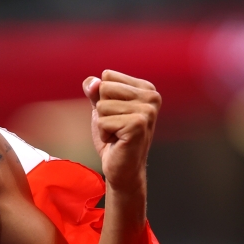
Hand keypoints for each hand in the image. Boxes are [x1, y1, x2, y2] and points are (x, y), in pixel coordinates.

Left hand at [82, 70, 160, 193]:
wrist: (123, 168)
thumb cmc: (114, 137)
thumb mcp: (102, 108)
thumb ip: (95, 91)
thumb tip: (92, 82)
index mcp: (146, 88)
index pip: (107, 76)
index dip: (103, 97)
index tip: (116, 114)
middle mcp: (152, 97)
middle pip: (104, 88)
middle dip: (102, 110)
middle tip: (116, 126)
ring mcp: (147, 111)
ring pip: (102, 106)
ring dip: (103, 124)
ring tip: (117, 134)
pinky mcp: (138, 125)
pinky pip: (103, 121)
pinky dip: (104, 133)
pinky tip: (117, 141)